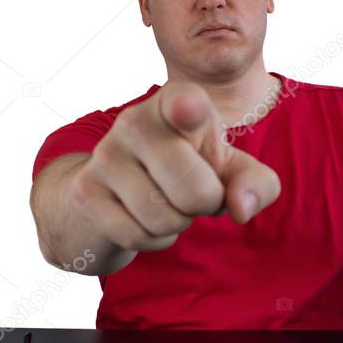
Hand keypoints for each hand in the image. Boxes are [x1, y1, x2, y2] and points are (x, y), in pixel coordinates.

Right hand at [70, 81, 281, 251]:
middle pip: (195, 191)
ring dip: (177, 223)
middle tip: (193, 192)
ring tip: (166, 202)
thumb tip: (241, 209)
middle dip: (205, 206)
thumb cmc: (186, 171)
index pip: (186, 103)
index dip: (189, 107)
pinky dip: (154, 239)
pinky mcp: (86, 190)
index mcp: (178, 102)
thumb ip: (256, 184)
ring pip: (165, 218)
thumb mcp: (229, 172)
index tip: (189, 107)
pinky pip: (138, 235)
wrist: (113, 193)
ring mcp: (106, 154)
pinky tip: (144, 219)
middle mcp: (136, 120)